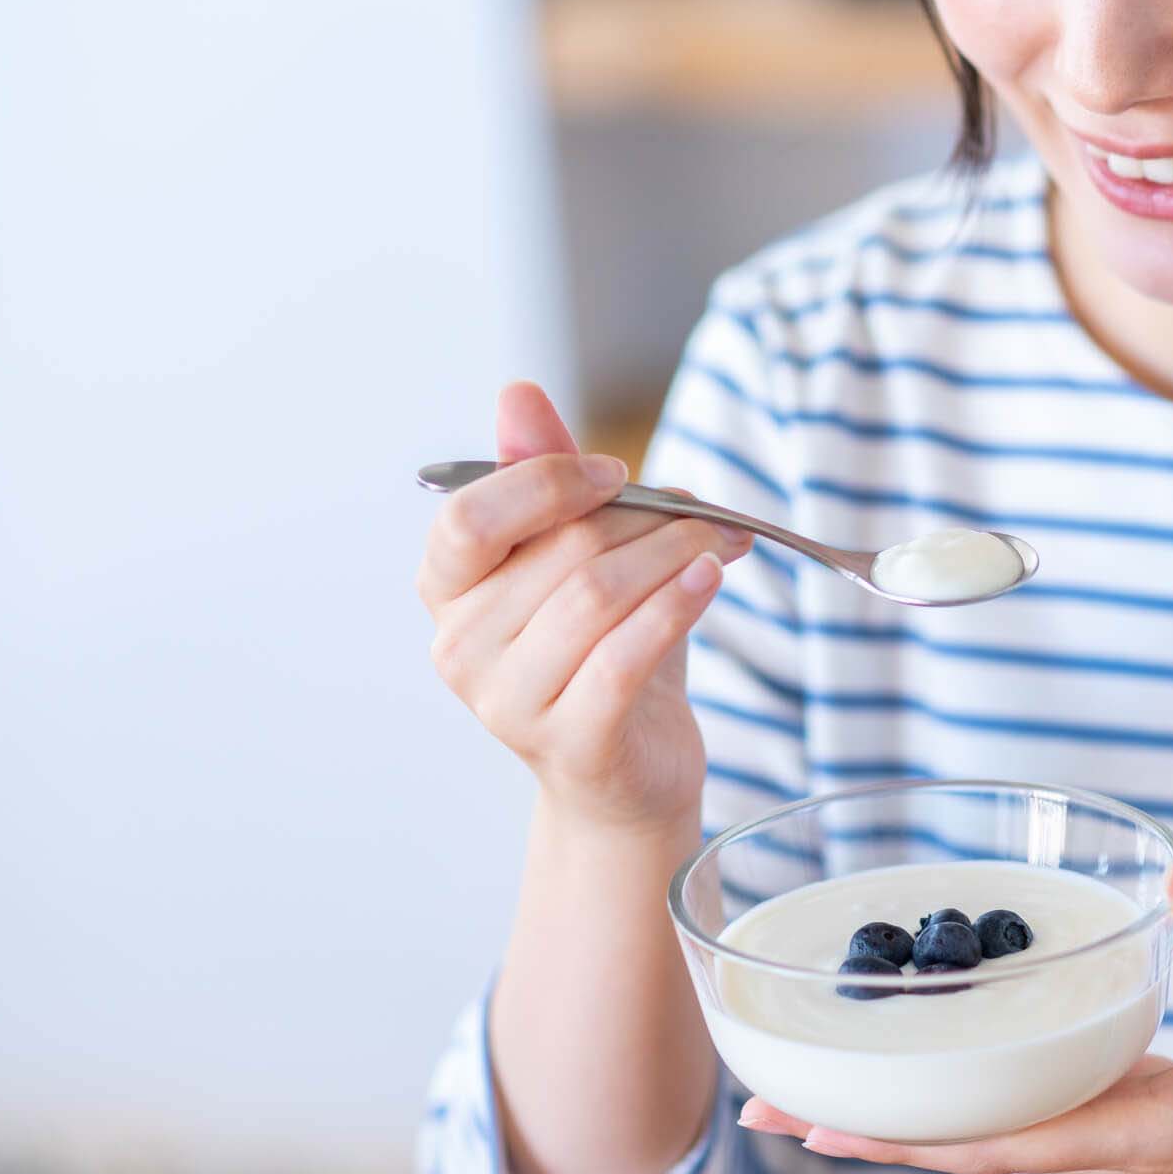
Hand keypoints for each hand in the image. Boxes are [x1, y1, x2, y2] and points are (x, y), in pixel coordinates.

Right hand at [415, 382, 753, 820]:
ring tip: (723, 543)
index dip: (548, 481)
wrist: (627, 780)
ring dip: (674, 556)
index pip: (469, 516)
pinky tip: (713, 579)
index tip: (619, 473)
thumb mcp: (575, 560)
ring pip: (596, 596)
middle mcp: (461, 649)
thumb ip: (544, 478)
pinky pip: (624, 656)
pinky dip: (676, 606)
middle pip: (561, 550)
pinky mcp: (569, 744)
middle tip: (711, 514)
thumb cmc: (602, 656)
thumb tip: (519, 394)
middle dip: (649, 520)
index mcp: (448, 591)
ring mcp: (509, 703)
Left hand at [738, 863, 1172, 1173]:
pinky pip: (1044, 1119)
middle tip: (774, 1101)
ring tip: (843, 1090)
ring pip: (1001, 1136)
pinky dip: (985, 1100)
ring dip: (920, 1118)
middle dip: (871, 1127)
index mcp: (1137, 1132)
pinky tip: (969, 1068)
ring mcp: (1134, 1146)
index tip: (804, 1120)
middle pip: (968, 1146)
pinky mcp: (1154, 1128)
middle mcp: (1118, 1151)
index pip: (988, 1141)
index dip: (892, 1134)